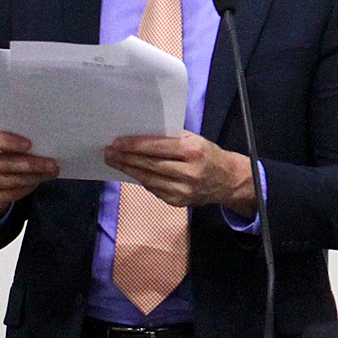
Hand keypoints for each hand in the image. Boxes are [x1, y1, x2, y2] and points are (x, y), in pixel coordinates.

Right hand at [0, 128, 57, 217]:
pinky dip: (27, 187)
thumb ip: (19, 138)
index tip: (29, 144)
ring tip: (51, 171)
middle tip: (51, 163)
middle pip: (3, 164)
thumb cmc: (2, 152)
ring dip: (33, 176)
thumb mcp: (6, 142)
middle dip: (30, 164)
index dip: (8, 142)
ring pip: (9, 180)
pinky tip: (38, 181)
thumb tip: (44, 140)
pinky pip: (10, 194)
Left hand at [105, 133, 257, 212]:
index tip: (117, 142)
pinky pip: (154, 189)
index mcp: (193, 151)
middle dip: (126, 158)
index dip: (135, 145)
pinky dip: (141, 179)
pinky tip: (131, 172)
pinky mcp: (178, 202)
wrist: (228, 180)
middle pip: (150, 164)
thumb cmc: (208, 154)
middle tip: (108, 152)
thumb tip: (141, 136)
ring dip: (128, 169)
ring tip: (114, 161)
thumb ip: (172, 138)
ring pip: (148, 179)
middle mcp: (189, 172)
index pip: (158, 147)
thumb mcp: (196, 140)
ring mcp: (183, 190)